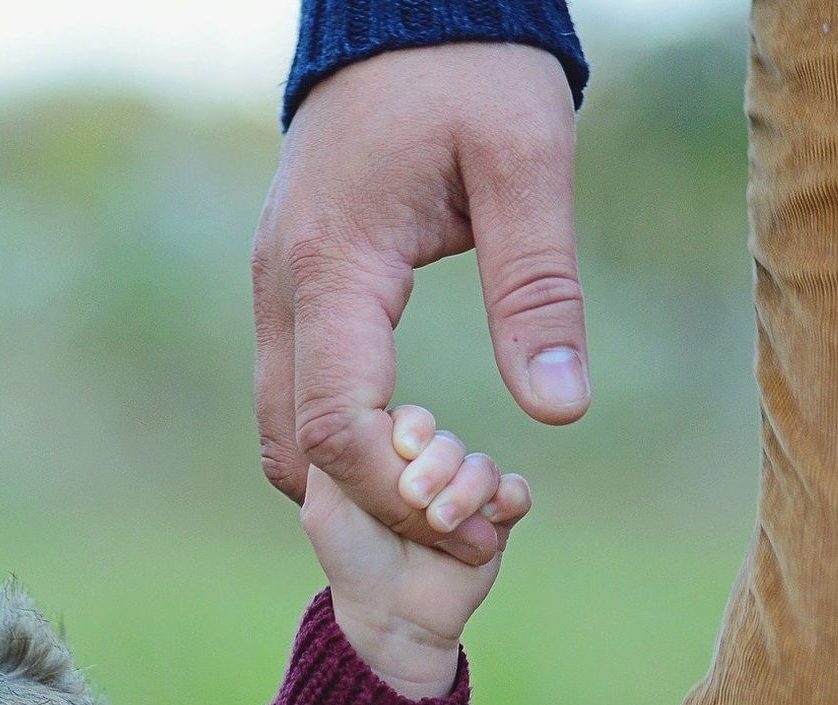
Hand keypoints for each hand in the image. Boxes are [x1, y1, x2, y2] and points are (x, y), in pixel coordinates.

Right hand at [253, 44, 589, 564]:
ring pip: (286, 426)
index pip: (338, 424)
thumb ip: (538, 288)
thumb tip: (560, 409)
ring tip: (452, 489)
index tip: (479, 517)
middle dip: (376, 506)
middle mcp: (282, 285)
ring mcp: (277, 285)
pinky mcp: (295, 284)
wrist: (410, 16)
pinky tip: (419, 443)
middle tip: (470, 522)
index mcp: (334, 264)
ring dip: (356, 479)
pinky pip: (299, 390)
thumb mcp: (526, 166)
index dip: (401, 495)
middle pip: (295, 446)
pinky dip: (345, 439)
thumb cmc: (472, 77)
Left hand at [301, 404, 532, 699]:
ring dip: (465, 491)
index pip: (413, 420)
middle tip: (416, 499)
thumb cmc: (353, 559)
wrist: (391, 616)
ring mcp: (467, 494)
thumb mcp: (325, 506)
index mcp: (393, 458)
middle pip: (449, 442)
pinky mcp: (498, 520)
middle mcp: (433, 470)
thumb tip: (357, 411)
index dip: (412, 429)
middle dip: (436, 467)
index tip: (403, 450)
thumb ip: (332, 455)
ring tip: (442, 523)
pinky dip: (507, 498)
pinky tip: (489, 519)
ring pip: (482, 466)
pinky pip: (516, 492)